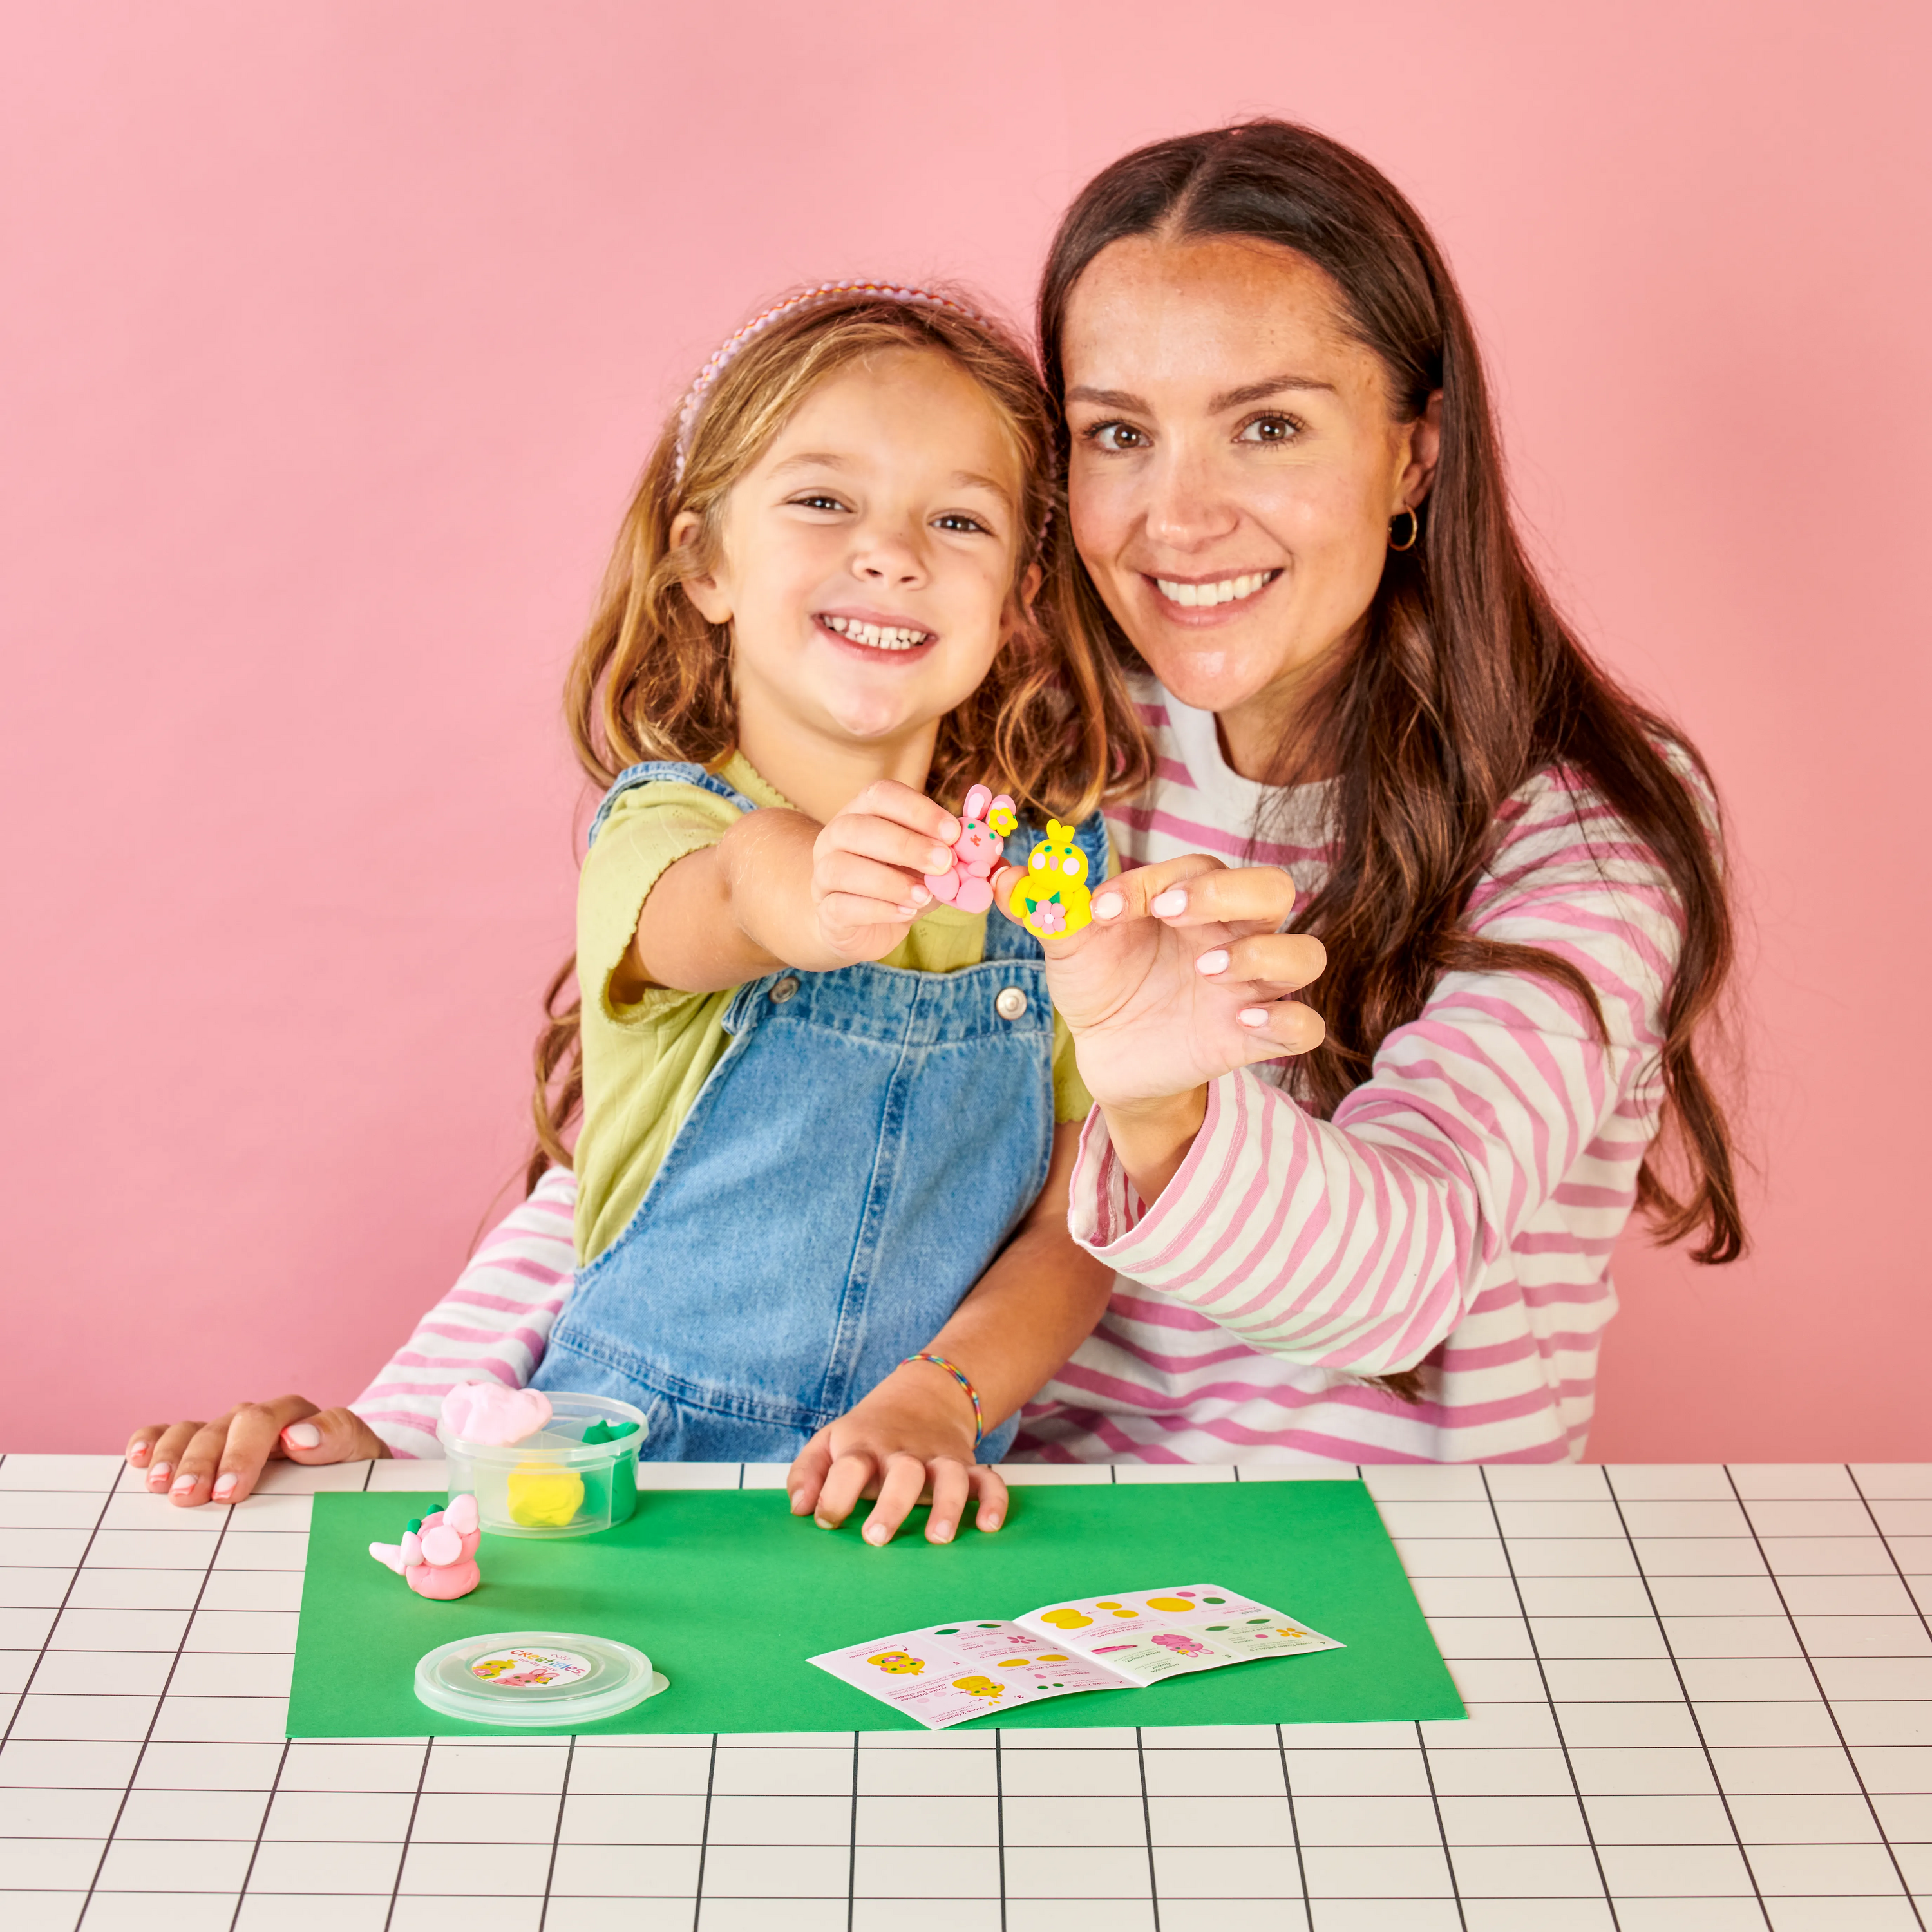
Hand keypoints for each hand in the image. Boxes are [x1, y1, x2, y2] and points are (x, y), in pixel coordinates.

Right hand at [125, 1396, 389, 1506]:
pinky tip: (137, 1460)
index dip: (255, 1451)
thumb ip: (340, 1442)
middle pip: (238, 1424)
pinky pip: (175, 1434)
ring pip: (202, 1429)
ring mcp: (235, 1433)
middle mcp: (270, 1422)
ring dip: (179, 1454)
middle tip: (198, 1497)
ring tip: (164, 1487)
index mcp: (314, 1422)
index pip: (289, 1420)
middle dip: (213, 1459)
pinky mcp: (208, 1448)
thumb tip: (299, 1437)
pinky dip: (154, 1440)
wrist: (343, 1487)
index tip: (234, 1488)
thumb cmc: (350, 1483)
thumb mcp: (363, 1464)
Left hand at [785, 1360, 1006, 1546]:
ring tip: (938, 1538)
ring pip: (950, 1476)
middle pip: (902, 1472)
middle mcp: (904, 1453)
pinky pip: (989, 1480)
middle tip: (876, 1538)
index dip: (834, 1494)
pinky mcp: (967, 1465)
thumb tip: (799, 1509)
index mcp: (866, 1447)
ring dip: (947, 1505)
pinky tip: (989, 1526)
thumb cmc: (868, 1433)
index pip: (849, 1466)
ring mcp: (939, 1459)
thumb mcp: (830, 1441)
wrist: (924, 1394)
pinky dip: (993, 1500)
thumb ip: (808, 1472)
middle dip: (891, 1505)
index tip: (827, 1520)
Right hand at [804, 781, 960, 964]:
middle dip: (907, 844)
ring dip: (890, 881)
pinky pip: (842, 906)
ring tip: (926, 896)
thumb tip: (1000, 831)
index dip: (918, 810)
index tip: (954, 832)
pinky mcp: (826, 911)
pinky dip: (878, 909)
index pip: (881, 794)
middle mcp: (836, 837)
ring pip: (843, 868)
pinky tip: (906, 913)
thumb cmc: (901, 882)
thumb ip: (963, 846)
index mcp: (863, 812)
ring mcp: (824, 874)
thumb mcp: (934, 862)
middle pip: (859, 828)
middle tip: (945, 863)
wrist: (861, 924)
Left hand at [993, 852, 1327, 1107]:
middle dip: (1228, 893)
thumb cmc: (1101, 985)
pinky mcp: (1254, 1037)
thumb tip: (1006, 877)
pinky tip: (1241, 1021)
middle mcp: (1231, 935)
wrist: (1107, 1054)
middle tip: (1169, 914)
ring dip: (1261, 954)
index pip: (1198, 868)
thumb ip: (1046, 909)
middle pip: (1274, 890)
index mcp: (1191, 902)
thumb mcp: (1070, 947)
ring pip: (1303, 954)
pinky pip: (1304, 1025)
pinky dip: (1285, 1020)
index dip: (1153, 880)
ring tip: (1206, 971)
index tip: (1101, 909)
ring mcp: (1249, 987)